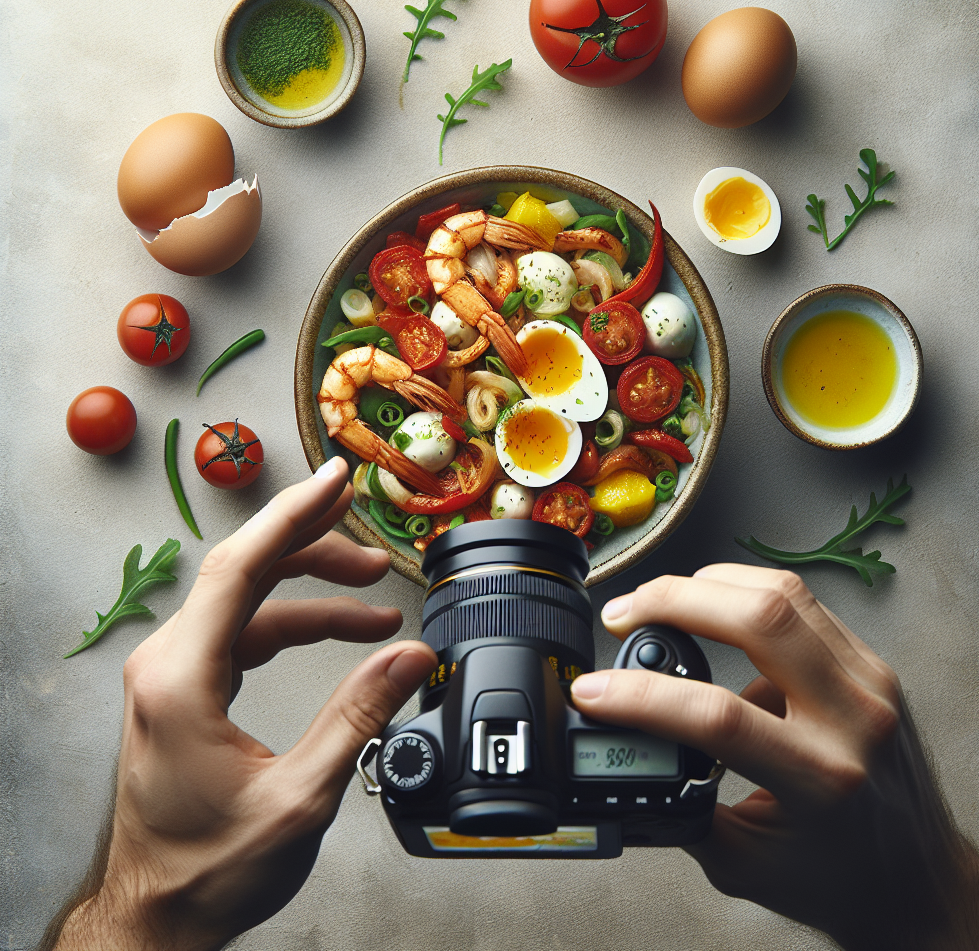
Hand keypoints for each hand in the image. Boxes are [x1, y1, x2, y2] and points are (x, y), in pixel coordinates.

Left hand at [49, 458, 436, 950]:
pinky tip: (339, 629)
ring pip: (250, 599)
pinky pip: (245, 630)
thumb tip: (409, 656)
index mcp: (181, 678)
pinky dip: (295, 621)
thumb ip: (359, 714)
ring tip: (375, 597)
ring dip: (314, 592)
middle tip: (369, 534)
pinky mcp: (186, 688)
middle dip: (315, 547)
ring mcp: (173, 674)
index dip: (294, 515)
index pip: (241, 567)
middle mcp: (168, 663)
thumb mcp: (299, 796)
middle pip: (247, 571)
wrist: (159, 915)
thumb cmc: (208, 868)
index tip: (336, 481)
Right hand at [571, 565, 978, 950]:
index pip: (721, 717)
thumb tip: (622, 754)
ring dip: (706, 584)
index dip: (643, 697)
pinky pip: (801, 602)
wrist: (921, 884)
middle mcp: (854, 721)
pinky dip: (743, 593)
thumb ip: (679, 808)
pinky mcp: (870, 664)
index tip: (593, 690)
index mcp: (822, 782)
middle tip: (621, 611)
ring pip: (782, 593)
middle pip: (761, 619)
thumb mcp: (742, 864)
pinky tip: (710, 606)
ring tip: (657, 600)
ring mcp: (870, 683)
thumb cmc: (837, 879)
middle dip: (673, 599)